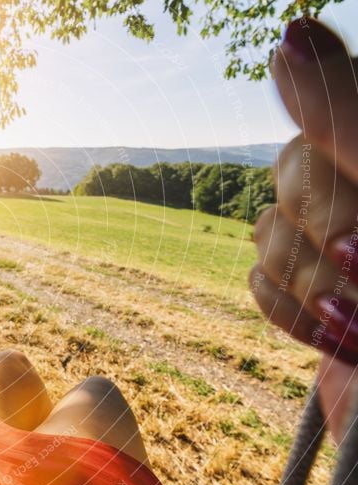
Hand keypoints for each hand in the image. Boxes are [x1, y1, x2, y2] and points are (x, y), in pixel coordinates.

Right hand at [250, 18, 357, 443]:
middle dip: (324, 228)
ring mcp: (330, 250)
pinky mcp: (304, 298)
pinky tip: (334, 336)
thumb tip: (287, 34)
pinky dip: (288, 311)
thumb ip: (347, 118)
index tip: (317, 125)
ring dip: (307, 282)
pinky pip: (254, 279)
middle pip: (289, 172)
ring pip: (264, 230)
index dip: (322, 127)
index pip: (332, 116)